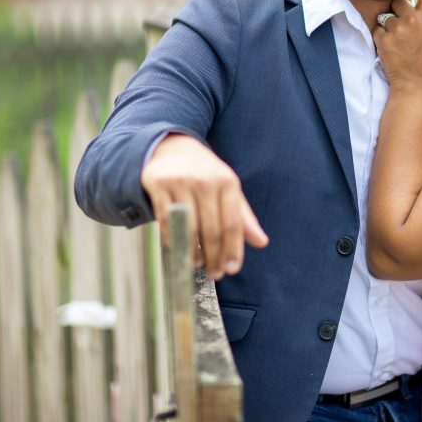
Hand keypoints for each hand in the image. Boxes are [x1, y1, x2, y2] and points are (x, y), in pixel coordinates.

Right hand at [141, 134, 268, 278]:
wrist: (172, 148)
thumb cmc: (205, 174)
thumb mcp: (229, 189)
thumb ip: (244, 217)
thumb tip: (262, 242)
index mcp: (228, 182)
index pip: (233, 223)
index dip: (233, 249)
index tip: (232, 269)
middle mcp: (206, 181)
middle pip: (212, 228)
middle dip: (215, 256)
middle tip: (216, 273)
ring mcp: (181, 182)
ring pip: (189, 227)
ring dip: (193, 252)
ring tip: (198, 265)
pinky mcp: (159, 185)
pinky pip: (166, 220)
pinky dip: (172, 240)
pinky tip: (178, 250)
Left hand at [373, 0, 421, 91]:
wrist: (415, 83)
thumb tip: (418, 6)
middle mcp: (413, 20)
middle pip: (399, 1)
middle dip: (398, 11)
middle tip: (404, 30)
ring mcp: (397, 30)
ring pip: (387, 16)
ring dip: (389, 27)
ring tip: (399, 44)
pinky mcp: (383, 39)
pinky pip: (378, 29)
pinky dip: (381, 38)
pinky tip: (391, 50)